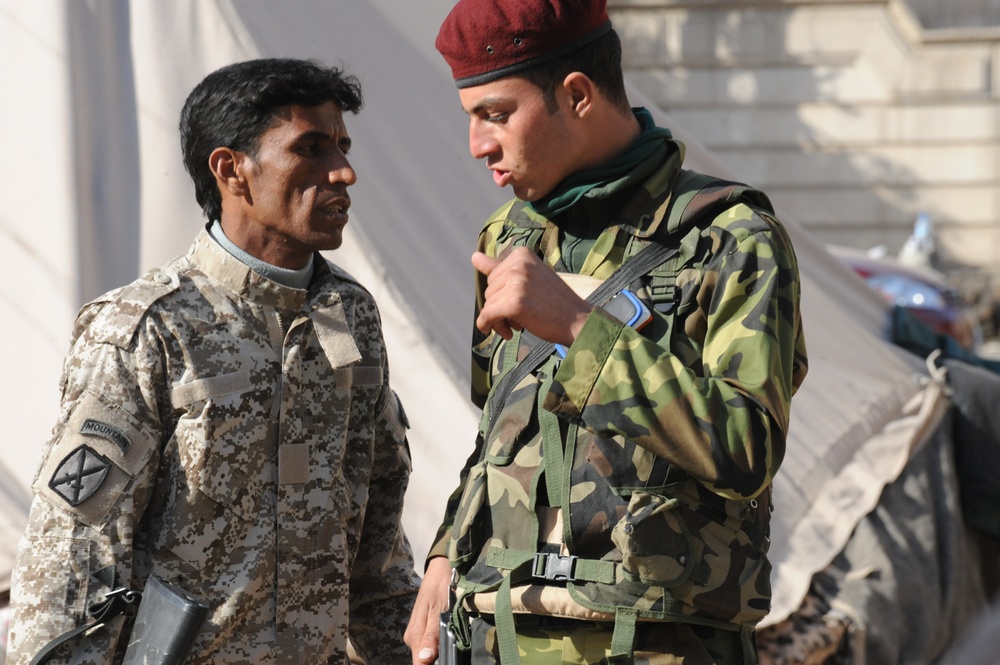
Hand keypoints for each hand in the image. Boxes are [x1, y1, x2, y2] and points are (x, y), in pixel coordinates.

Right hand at [404, 556, 452, 663]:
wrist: (440, 571)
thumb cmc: (441, 588)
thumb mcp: (439, 611)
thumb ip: (432, 635)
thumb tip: (424, 658)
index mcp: (414, 635)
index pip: (419, 663)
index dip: (432, 664)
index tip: (448, 659)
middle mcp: (411, 637)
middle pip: (423, 660)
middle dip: (439, 658)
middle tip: (455, 645)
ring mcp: (416, 634)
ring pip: (427, 652)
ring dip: (440, 650)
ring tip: (454, 637)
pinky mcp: (421, 630)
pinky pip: (429, 644)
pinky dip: (440, 643)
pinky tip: (448, 634)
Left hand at [472, 248, 591, 344]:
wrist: (579, 320)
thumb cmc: (554, 301)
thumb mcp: (529, 278)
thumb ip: (500, 268)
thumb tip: (473, 256)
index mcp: (521, 255)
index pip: (494, 276)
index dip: (503, 293)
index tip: (519, 302)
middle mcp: (518, 264)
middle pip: (489, 290)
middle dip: (499, 306)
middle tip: (518, 317)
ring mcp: (516, 283)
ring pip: (488, 304)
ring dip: (499, 319)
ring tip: (518, 325)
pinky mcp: (514, 303)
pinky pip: (488, 315)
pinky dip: (489, 325)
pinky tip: (505, 332)